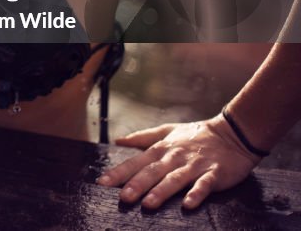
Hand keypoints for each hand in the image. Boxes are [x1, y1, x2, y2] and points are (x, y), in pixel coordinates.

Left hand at [96, 115, 261, 209]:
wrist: (233, 134)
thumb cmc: (195, 135)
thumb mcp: (167, 131)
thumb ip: (142, 137)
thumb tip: (118, 141)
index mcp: (162, 149)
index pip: (137, 162)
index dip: (120, 172)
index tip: (103, 182)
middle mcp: (175, 157)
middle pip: (153, 172)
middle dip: (137, 184)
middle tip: (123, 198)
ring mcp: (194, 166)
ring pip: (175, 179)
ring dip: (161, 191)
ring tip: (148, 204)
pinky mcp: (214, 174)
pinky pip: (204, 185)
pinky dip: (196, 194)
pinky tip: (188, 205)